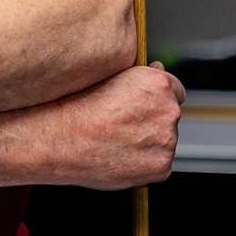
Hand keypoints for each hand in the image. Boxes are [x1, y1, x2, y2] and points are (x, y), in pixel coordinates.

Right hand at [52, 62, 184, 190]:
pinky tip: (119, 158)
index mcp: (159, 84)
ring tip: (116, 143)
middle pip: (169, 117)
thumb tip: (158, 69)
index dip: (156, 99)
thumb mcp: (109, 76)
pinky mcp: (161, 167)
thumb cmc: (77, 106)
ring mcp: (167, 141)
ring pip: (163, 142)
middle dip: (152, 121)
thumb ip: (140, 76)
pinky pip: (158, 165)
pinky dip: (144, 164)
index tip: (142, 107)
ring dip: (148, 143)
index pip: (174, 90)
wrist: (60, 139)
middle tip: (123, 127)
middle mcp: (169, 111)